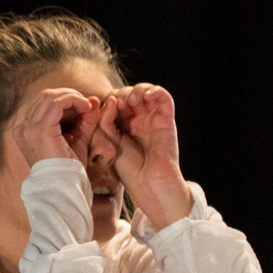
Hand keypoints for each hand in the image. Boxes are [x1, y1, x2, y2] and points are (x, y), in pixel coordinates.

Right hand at [6, 86, 97, 167]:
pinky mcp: (41, 129)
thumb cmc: (69, 169)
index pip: (43, 104)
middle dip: (68, 95)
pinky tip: (84, 107)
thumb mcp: (77, 139)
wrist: (63, 186)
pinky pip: (57, 103)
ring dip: (72, 96)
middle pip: (45, 96)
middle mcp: (23, 128)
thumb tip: (92, 100)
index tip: (83, 106)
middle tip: (85, 103)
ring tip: (86, 105)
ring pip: (50, 96)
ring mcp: (29, 128)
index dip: (64, 100)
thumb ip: (84, 120)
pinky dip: (73, 100)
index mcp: (25, 131)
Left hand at [106, 84, 188, 223]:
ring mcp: (153, 118)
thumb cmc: (129, 168)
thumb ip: (106, 121)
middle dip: (123, 94)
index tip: (107, 106)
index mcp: (123, 125)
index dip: (111, 99)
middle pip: (131, 94)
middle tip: (120, 103)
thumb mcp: (109, 141)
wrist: (149, 182)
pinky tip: (145, 97)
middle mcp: (139, 119)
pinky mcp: (167, 118)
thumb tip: (110, 99)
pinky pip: (164, 97)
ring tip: (131, 100)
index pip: (116, 102)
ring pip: (147, 91)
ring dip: (138, 90)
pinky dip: (155, 91)